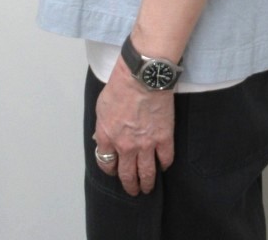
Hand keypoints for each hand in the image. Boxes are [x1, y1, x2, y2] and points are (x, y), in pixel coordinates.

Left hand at [93, 57, 174, 195]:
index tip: (114, 169)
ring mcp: (146, 144)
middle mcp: (125, 147)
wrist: (142, 77)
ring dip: (147, 183)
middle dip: (130, 185)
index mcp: (107, 138)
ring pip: (147, 173)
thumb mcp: (101, 106)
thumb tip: (104, 136)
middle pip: (127, 174)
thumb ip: (103, 126)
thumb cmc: (120, 86)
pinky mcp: (164, 138)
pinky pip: (166, 158)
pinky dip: (164, 164)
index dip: (110, 169)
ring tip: (148, 187)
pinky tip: (163, 165)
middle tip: (133, 190)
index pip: (106, 163)